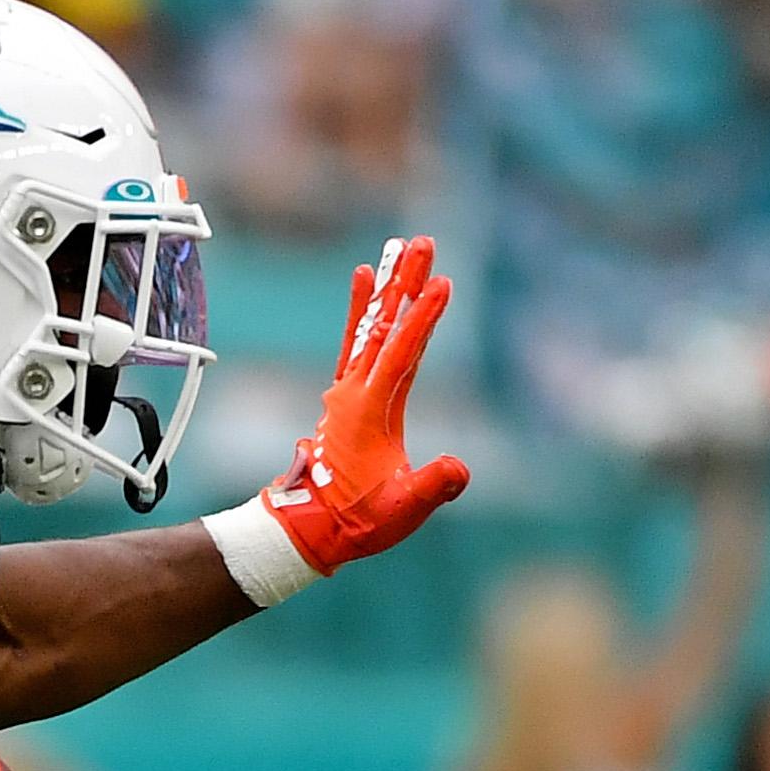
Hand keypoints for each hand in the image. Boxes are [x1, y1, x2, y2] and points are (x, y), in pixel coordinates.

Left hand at [263, 235, 470, 574]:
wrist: (310, 529)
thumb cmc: (357, 521)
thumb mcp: (402, 510)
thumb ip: (432, 486)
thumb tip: (458, 469)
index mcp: (369, 412)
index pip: (401, 355)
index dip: (422, 319)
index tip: (441, 282)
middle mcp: (353, 393)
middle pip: (383, 327)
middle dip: (404, 284)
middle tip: (420, 241)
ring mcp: (347, 392)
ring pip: (369, 329)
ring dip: (386, 289)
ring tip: (397, 248)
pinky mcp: (347, 397)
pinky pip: (357, 344)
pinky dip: (364, 313)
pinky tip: (366, 281)